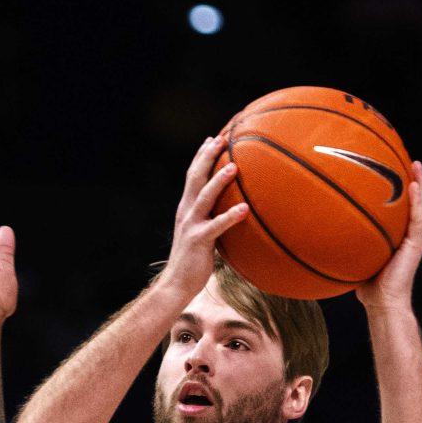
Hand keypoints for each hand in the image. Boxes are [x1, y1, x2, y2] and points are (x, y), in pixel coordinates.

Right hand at [160, 134, 249, 303]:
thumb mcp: (202, 233)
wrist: (176, 284)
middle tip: (222, 139)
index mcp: (186, 208)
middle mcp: (186, 212)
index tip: (213, 139)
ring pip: (204, 197)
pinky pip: (217, 226)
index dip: (202, 156)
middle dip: (207, 157)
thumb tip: (233, 210)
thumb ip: (212, 219)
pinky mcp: (199, 241)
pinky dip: (230, 216)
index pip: (193, 176)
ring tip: (234, 167)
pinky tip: (245, 209)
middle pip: (195, 178)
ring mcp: (191, 225)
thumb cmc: (193, 260)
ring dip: (219, 181)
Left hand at [354, 158, 421, 311]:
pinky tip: (414, 185)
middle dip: (412, 178)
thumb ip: (346, 240)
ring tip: (417, 164)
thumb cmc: (366, 285)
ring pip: (421, 205)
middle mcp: (409, 233)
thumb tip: (319, 228)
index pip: (401, 206)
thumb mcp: (355, 255)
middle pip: (414, 200)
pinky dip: (418, 201)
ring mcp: (415, 238)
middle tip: (408, 158)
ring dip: (420, 183)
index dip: (399, 187)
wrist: (383, 303)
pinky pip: (418, 218)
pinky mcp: (417, 243)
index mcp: (398, 234)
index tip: (392, 167)